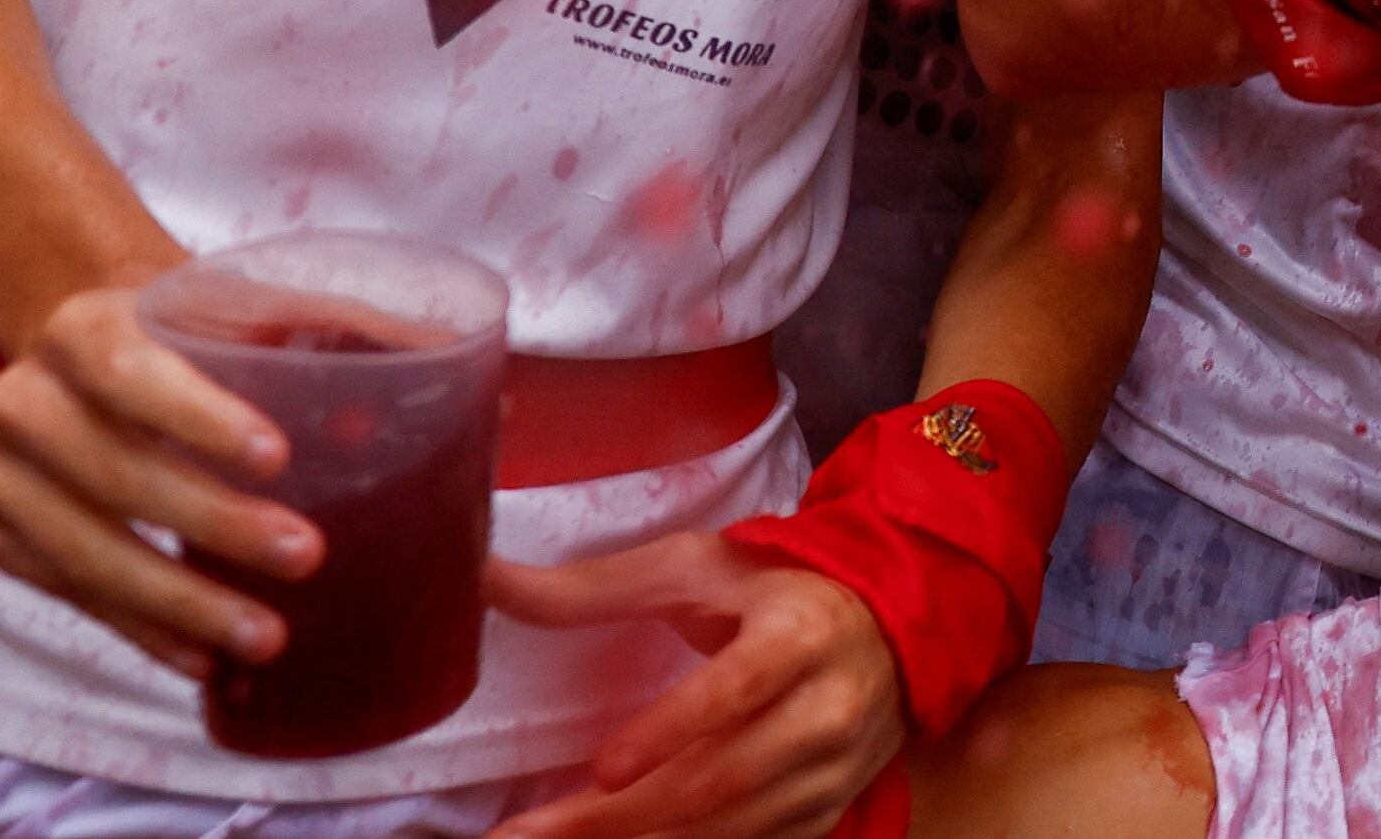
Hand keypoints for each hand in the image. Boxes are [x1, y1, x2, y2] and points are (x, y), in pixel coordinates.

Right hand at [0, 273, 312, 679]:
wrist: (101, 354)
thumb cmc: (198, 334)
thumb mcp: (258, 309)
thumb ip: (345, 328)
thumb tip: (462, 367)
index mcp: (83, 326)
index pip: (132, 372)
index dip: (199, 418)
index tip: (280, 457)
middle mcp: (21, 397)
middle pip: (113, 475)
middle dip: (212, 525)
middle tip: (306, 557)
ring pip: (85, 553)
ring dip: (178, 603)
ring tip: (266, 635)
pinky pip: (69, 595)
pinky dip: (142, 629)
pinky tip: (204, 656)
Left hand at [491, 533, 904, 838]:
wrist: (893, 629)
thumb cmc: (778, 589)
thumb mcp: (698, 568)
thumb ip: (596, 586)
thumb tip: (487, 580)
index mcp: (799, 635)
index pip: (733, 692)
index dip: (670, 731)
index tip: (601, 768)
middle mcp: (827, 710)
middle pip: (719, 779)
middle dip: (616, 817)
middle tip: (526, 833)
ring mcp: (832, 771)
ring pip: (731, 829)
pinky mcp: (827, 812)